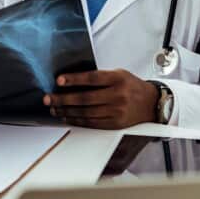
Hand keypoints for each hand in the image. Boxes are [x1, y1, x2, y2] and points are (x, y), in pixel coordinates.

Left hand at [43, 69, 159, 129]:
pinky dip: (77, 120)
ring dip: (67, 111)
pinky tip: (67, 117)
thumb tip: (73, 81)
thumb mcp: (119, 74)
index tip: (59, 80)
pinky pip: (92, 123)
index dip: (74, 79)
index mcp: (118, 79)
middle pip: (85, 98)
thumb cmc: (131, 86)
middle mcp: (118, 95)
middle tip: (48, 99)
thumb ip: (100, 77)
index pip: (93, 78)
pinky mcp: (115, 124)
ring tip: (54, 109)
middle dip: (63, 99)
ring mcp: (117, 111)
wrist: (151, 103)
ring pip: (86, 113)